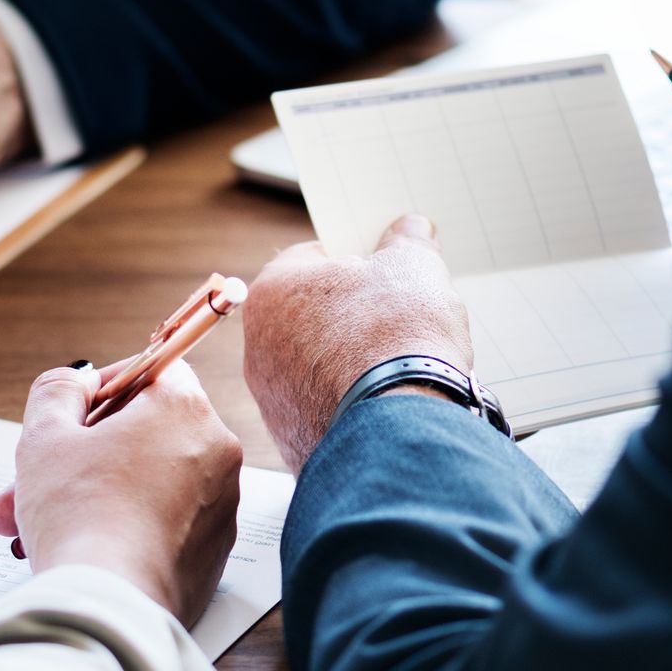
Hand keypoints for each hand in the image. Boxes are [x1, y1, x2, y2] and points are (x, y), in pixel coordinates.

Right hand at [0, 361, 242, 626]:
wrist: (110, 606)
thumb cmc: (77, 516)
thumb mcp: (45, 437)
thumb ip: (58, 391)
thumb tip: (79, 381)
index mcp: (184, 409)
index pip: (152, 370)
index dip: (105, 387)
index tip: (73, 414)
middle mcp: (216, 451)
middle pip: (146, 433)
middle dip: (83, 453)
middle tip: (35, 477)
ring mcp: (221, 505)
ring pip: (149, 482)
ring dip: (94, 493)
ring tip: (34, 524)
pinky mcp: (214, 552)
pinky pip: (165, 523)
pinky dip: (126, 526)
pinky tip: (79, 547)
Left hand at [242, 214, 473, 471]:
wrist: (399, 431)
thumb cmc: (397, 336)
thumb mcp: (414, 267)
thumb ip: (408, 241)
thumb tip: (411, 229)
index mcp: (273, 290)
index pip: (314, 257)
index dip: (357, 258)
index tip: (386, 268)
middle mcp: (258, 346)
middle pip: (313, 313)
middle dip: (354, 312)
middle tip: (398, 314)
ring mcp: (272, 399)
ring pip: (318, 365)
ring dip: (352, 360)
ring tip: (399, 361)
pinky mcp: (292, 441)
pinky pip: (325, 408)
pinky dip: (353, 403)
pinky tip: (388, 401)